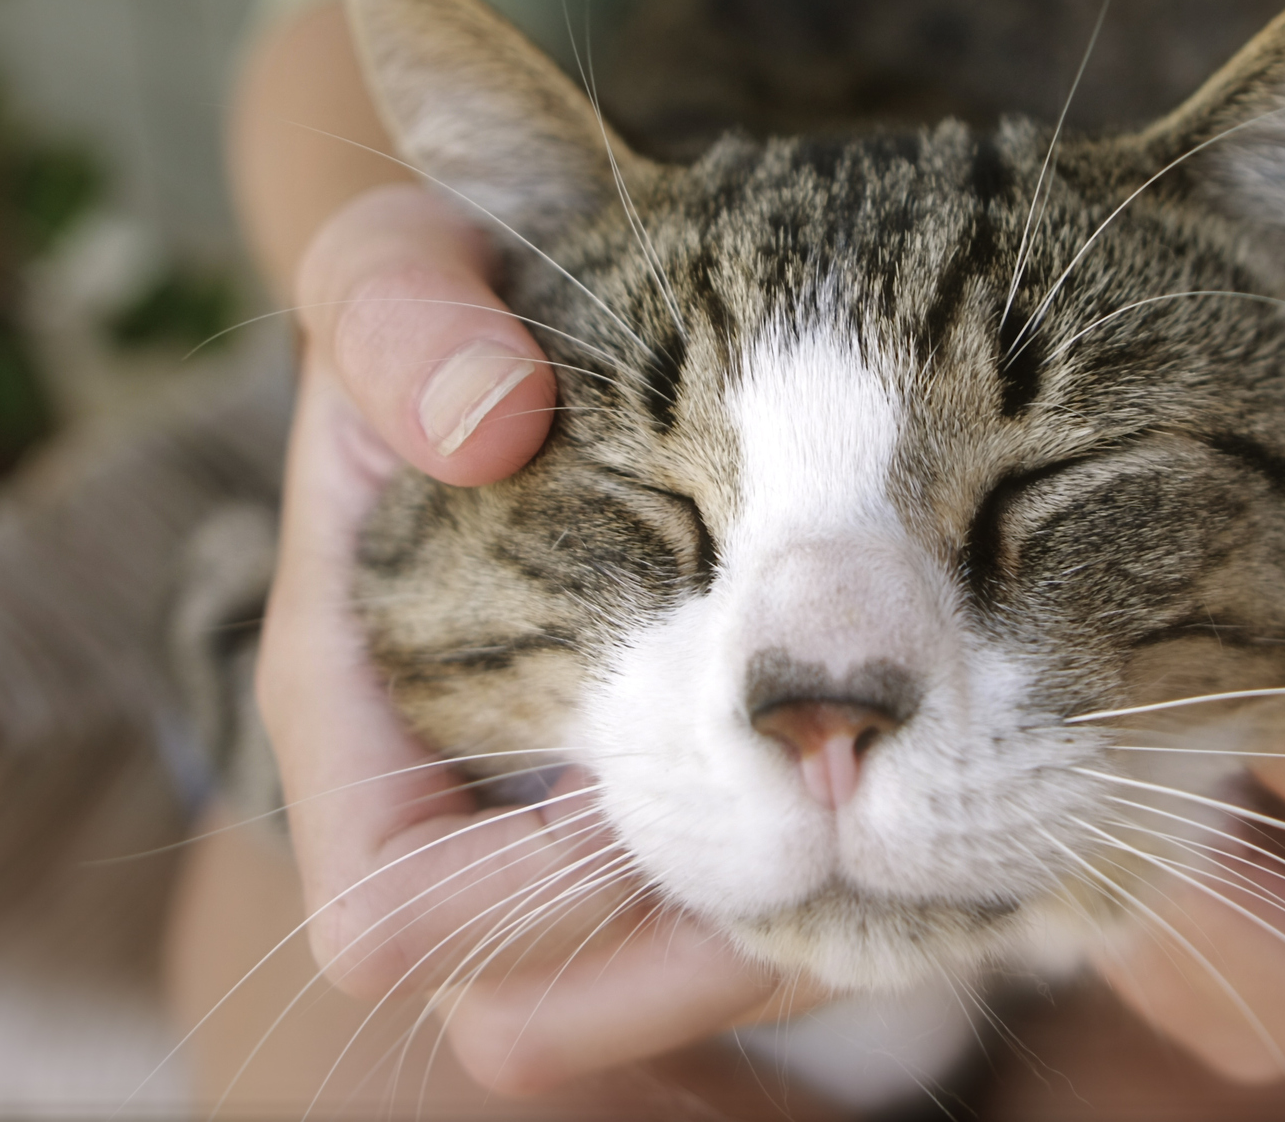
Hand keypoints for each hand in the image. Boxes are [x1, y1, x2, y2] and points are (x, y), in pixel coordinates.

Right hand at [256, 184, 822, 1095]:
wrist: (539, 341)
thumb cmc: (458, 313)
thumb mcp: (402, 268)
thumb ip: (401, 319)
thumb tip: (484, 419)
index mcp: (353, 716)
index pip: (394, 911)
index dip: (523, 897)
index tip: (667, 780)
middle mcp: (454, 808)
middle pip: (535, 1015)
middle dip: (687, 959)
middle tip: (832, 834)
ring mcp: (564, 836)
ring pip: (663, 1002)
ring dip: (790, 949)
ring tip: (902, 820)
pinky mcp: (673, 830)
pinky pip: (753, 948)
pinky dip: (846, 912)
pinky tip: (931, 797)